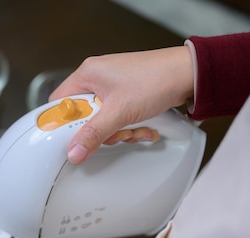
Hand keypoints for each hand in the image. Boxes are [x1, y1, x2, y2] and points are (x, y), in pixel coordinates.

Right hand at [49, 46, 193, 163]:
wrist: (190, 74)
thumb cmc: (158, 79)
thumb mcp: (119, 112)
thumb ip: (94, 134)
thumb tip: (74, 151)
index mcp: (87, 73)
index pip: (59, 103)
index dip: (62, 123)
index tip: (69, 137)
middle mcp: (97, 77)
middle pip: (81, 115)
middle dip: (98, 130)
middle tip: (110, 132)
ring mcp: (112, 86)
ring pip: (101, 119)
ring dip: (116, 131)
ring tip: (132, 128)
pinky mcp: (126, 94)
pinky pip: (116, 117)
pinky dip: (127, 126)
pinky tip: (140, 126)